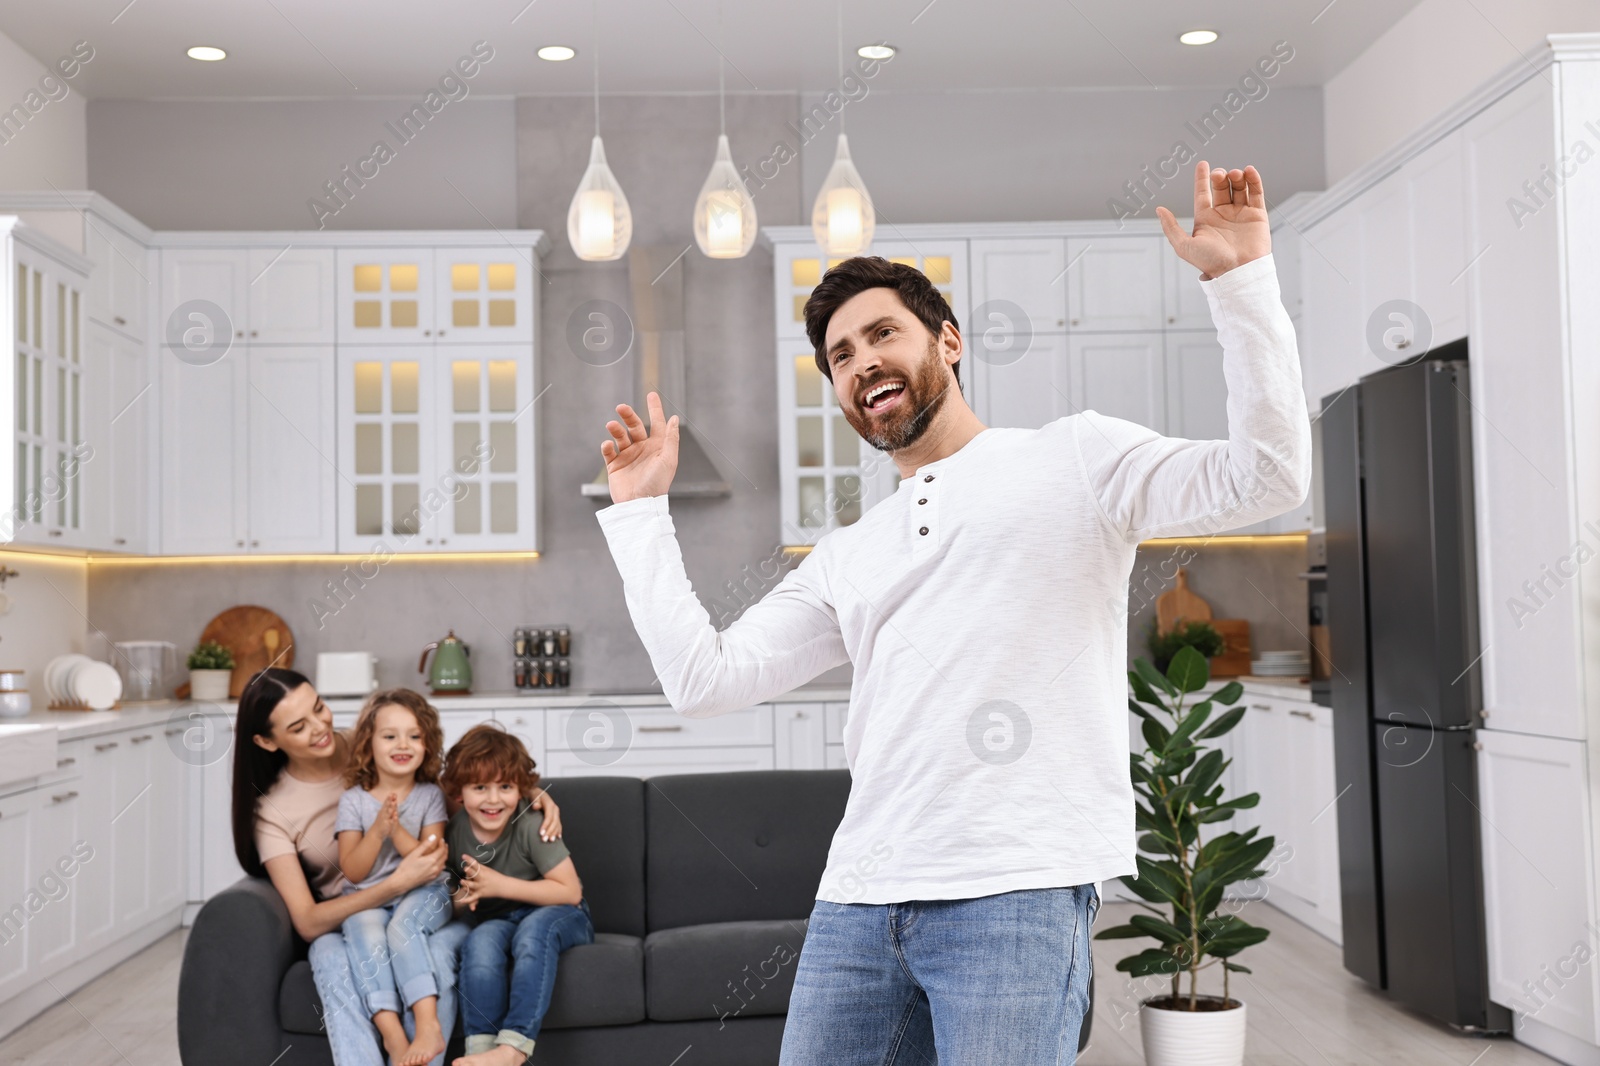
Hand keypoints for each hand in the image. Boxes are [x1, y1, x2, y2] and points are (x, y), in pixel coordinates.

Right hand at [373, 793, 398, 838]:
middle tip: (392, 796)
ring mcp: (384, 819)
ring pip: (388, 813)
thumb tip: (391, 795)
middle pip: (387, 807)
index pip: (386, 803)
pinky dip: (393, 819)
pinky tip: (396, 816)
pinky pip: (390, 822)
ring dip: (391, 808)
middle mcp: (383, 814)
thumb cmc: (381, 821)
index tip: (392, 792)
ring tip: (394, 803)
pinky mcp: (386, 825)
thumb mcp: (383, 812)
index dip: (389, 798)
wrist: (376, 832)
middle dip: (389, 801)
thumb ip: (387, 804)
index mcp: (383, 811)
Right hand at [392, 833, 443, 891]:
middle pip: (444, 857)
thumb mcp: (414, 853)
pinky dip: (442, 864)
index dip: (442, 844)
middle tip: (444, 844)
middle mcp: (435, 868)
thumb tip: (434, 836)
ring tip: (443, 851)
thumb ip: (425, 844)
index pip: (442, 850)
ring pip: (443, 863)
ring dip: (444, 856)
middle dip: (445, 849)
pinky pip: (440, 870)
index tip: (441, 839)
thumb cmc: (406, 867)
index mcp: (432, 860)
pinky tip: (439, 862)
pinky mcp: (431, 878)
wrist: (402, 882)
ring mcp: (434, 874)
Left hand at [455, 854, 503, 910]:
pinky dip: (467, 900)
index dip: (469, 860)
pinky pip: (473, 898)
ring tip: (462, 881)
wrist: (503, 886)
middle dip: (470, 871)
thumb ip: (478, 866)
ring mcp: (480, 887)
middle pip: (474, 874)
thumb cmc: (495, 876)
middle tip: (465, 868)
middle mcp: (481, 879)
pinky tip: (461, 900)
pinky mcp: (480, 894)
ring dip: (467, 884)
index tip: (463, 855)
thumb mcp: (487, 869)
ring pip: (472, 886)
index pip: (475, 864)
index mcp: (483, 871)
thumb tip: (469, 861)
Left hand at [531, 787, 561, 840]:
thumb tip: (536, 806)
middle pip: (554, 822)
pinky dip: (558, 831)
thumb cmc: (534, 796)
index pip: (549, 817)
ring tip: (550, 841)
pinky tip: (558, 837)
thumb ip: (535, 801)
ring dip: (554, 833)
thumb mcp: (534, 796)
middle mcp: (555, 809)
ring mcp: (556, 813)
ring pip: (557, 824)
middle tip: (544, 840)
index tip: (541, 833)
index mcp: (550, 804)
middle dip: (550, 832)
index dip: (545, 825)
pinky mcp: (556, 816)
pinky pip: (559, 824)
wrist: (538, 793)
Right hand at [601, 391, 678, 502]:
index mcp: (657, 447)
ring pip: (620, 436)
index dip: (655, 409)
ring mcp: (628, 457)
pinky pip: (609, 451)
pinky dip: (607, 446)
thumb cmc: (657, 484)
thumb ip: (670, 438)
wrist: (639, 504)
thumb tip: (674, 419)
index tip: (651, 394)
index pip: (657, 423)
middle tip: (621, 407)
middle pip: (634, 426)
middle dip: (628, 415)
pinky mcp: (615, 466)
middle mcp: (642, 450)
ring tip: (611, 425)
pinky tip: (608, 445)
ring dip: (615, 429)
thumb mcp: (668, 460)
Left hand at [1157, 161, 1269, 279]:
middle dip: (1220, 177)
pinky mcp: (1257, 215)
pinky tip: (1249, 171)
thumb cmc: (1210, 262)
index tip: (1202, 164)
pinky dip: (1254, 180)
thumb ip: (1171, 227)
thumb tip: (1159, 209)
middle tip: (1220, 175)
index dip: (1202, 178)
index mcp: (1205, 219)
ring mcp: (1240, 214)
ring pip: (1239, 188)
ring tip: (1234, 175)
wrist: (1238, 271)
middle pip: (1221, 188)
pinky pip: (1256, 193)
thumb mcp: (1184, 246)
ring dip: (1237, 177)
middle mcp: (1223, 215)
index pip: (1203, 193)